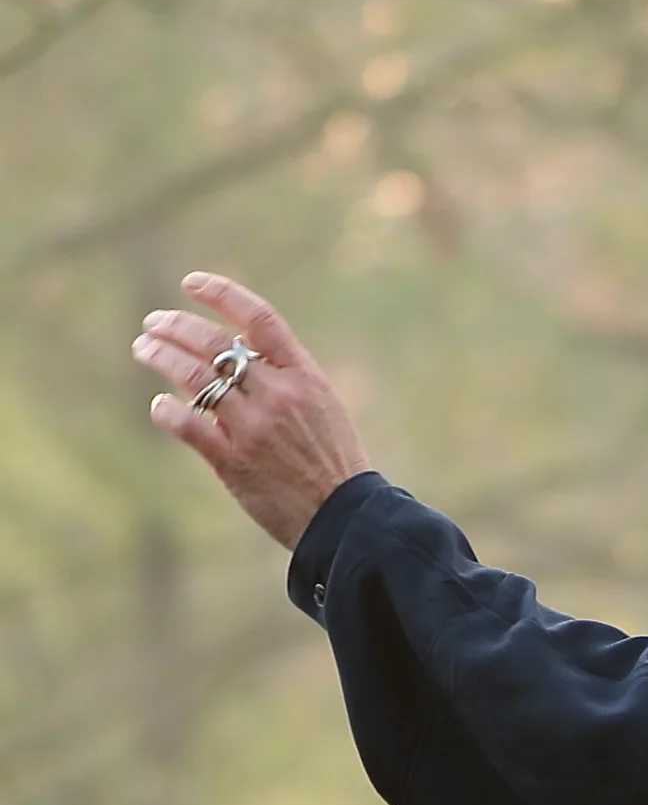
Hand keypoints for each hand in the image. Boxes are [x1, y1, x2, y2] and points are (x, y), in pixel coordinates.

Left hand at [131, 274, 371, 550]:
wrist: (346, 521)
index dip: (221, 293)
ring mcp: (254, 428)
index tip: (190, 284)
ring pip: (192, 376)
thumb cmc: (334, 464)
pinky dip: (167, 410)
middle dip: (174, 325)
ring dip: (159, 356)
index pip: (259, 318)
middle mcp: (278, 396)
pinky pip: (187, 424)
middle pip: (214, 343)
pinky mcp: (234, 462)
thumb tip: (238, 342)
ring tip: (144, 349)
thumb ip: (285, 375)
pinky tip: (161, 406)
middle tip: (153, 324)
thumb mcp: (323, 408)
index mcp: (304, 378)